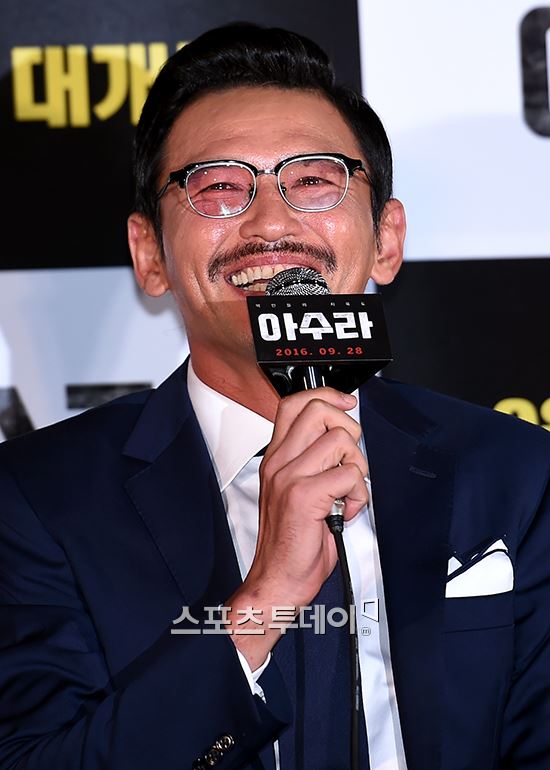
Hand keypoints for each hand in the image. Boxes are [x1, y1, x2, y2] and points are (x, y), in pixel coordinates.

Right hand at [227, 388, 368, 667]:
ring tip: (347, 492)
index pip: (293, 403)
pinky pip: (348, 475)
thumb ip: (312, 463)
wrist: (277, 580)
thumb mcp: (296, 491)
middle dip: (348, 430)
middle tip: (349, 460)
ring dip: (357, 467)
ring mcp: (289, 477)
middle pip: (318, 411)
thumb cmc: (291, 541)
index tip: (346, 404)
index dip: (325, 395)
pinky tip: (346, 510)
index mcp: (277, 457)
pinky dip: (359, 494)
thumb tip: (344, 440)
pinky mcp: (303, 495)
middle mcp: (279, 462)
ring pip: (340, 441)